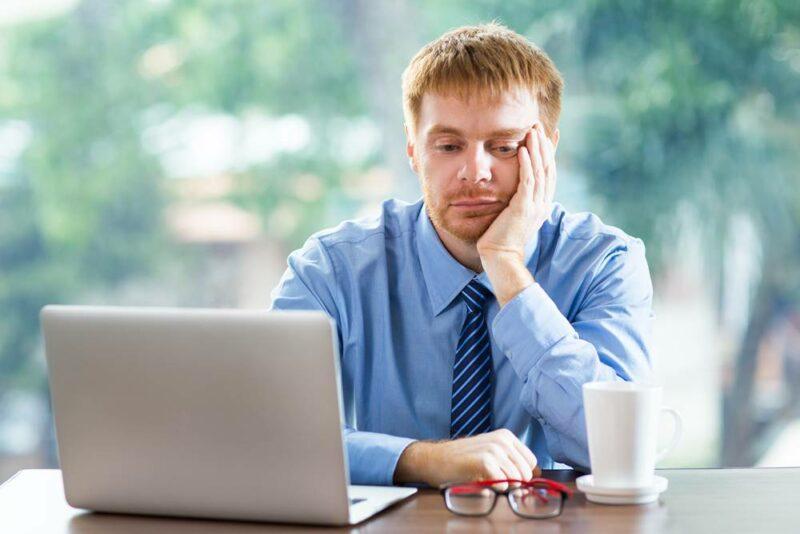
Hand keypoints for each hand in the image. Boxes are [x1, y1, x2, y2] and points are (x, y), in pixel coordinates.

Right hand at [393, 429, 539, 487]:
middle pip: (526, 473)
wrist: (435, 459)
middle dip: (515, 483)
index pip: (532, 462)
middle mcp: (502, 440)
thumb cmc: (462, 461)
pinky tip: (483, 482)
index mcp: (506, 436)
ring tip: (487, 480)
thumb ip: (511, 462)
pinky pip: (504, 483)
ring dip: (504, 486)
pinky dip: (496, 488)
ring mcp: (494, 449)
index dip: (522, 475)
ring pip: (517, 479)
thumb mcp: (490, 455)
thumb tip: (535, 476)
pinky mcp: (485, 461)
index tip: (508, 478)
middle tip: (496, 482)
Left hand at [476, 123, 556, 305]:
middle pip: (547, 168)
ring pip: (540, 171)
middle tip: (540, 125)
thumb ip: (516, 202)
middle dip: (544, 145)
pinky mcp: (523, 208)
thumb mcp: (512, 216)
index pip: (548, 173)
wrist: (499, 258)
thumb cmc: (500, 239)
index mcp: (540, 204)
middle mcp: (541, 203)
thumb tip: (513, 192)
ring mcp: (534, 206)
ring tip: (532, 130)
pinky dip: (527, 164)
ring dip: (536, 149)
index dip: (549, 153)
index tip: (548, 135)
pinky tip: (523, 149)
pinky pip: (527, 182)